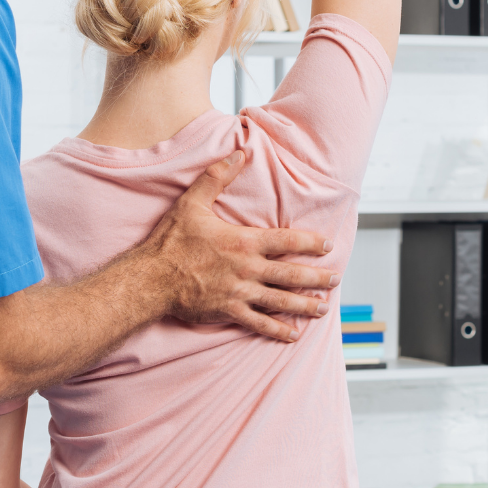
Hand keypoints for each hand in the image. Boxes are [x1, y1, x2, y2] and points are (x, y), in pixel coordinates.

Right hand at [138, 150, 337, 340]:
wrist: (152, 278)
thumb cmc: (172, 240)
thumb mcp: (192, 202)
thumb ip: (217, 177)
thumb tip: (239, 152)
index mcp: (244, 241)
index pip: (287, 240)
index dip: (310, 242)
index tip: (327, 244)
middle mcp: (248, 268)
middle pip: (292, 274)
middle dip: (317, 278)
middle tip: (335, 279)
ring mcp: (240, 292)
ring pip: (281, 300)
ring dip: (305, 304)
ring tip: (323, 307)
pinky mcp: (229, 311)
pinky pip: (259, 323)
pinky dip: (278, 330)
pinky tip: (293, 334)